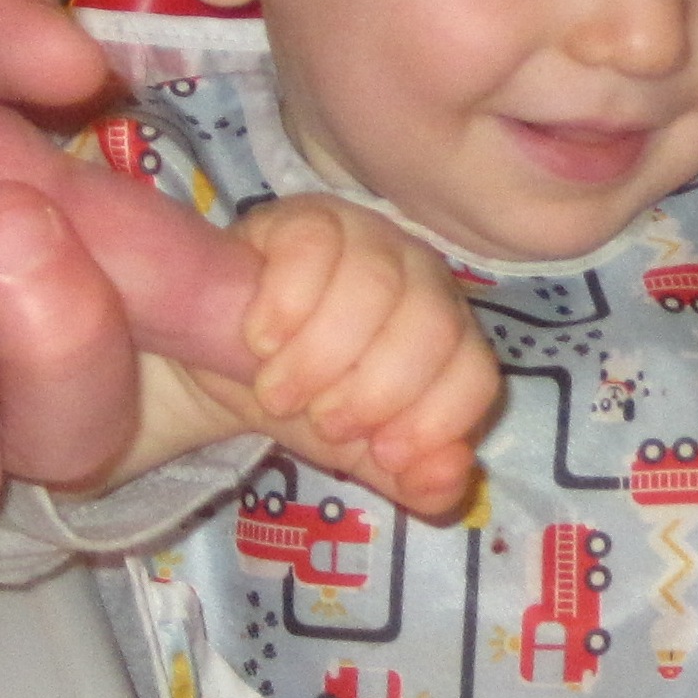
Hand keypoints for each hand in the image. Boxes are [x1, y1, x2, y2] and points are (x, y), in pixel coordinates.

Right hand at [186, 195, 500, 519]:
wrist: (223, 365)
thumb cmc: (308, 400)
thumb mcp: (358, 451)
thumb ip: (412, 477)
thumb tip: (452, 479)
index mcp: (450, 337)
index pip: (474, 371)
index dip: (436, 419)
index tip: (384, 454)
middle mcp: (423, 278)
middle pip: (431, 325)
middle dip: (376, 390)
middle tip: (324, 423)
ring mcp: (369, 237)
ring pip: (373, 285)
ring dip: (321, 355)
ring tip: (279, 394)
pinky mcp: (308, 217)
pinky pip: (314, 249)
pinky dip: (285, 306)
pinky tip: (262, 340)